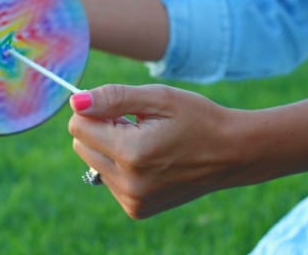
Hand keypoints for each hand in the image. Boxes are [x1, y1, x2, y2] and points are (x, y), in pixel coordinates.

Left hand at [68, 84, 246, 218]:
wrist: (232, 154)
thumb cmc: (197, 118)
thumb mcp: (158, 98)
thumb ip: (112, 98)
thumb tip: (75, 102)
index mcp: (132, 153)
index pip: (78, 127)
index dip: (97, 111)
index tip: (123, 109)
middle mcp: (128, 183)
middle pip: (80, 146)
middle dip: (101, 130)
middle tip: (138, 126)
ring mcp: (132, 200)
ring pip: (93, 162)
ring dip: (112, 149)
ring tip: (148, 143)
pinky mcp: (136, 209)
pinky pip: (109, 179)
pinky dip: (122, 166)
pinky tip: (151, 161)